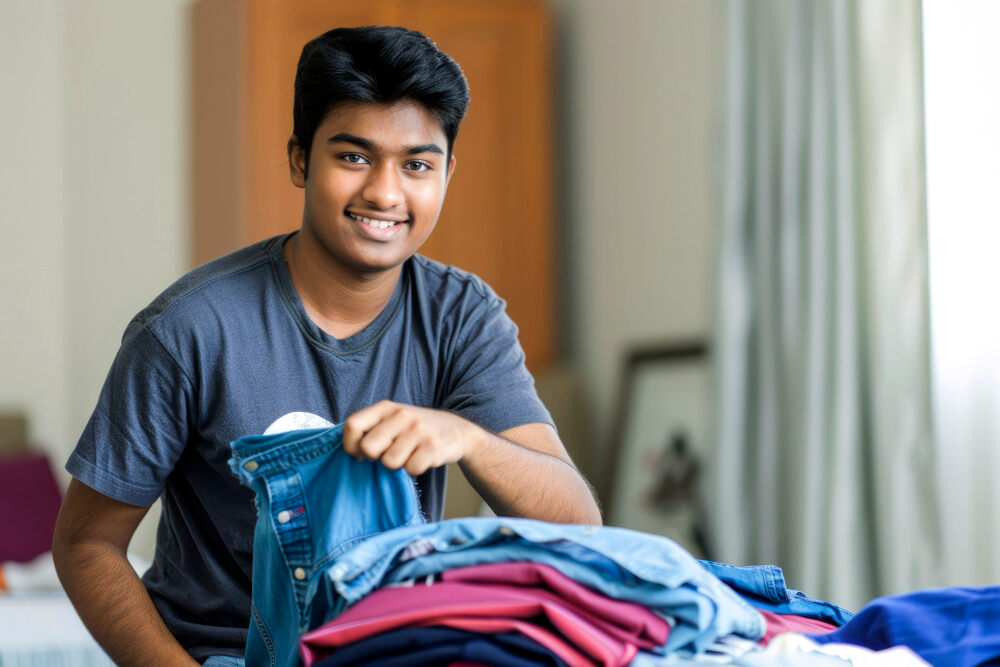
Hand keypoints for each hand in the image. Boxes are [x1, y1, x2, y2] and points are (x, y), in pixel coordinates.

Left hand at [342, 401, 477, 474]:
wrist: (458, 430)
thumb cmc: (417, 429)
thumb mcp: (394, 419)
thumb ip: (373, 428)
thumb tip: (352, 450)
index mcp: (386, 407)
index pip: (353, 424)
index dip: (350, 445)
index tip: (359, 454)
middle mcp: (401, 415)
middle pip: (369, 448)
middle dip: (376, 458)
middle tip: (388, 454)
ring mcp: (418, 430)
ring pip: (390, 462)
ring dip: (398, 465)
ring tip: (409, 454)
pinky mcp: (433, 446)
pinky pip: (411, 470)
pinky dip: (415, 469)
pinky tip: (422, 458)